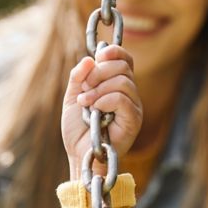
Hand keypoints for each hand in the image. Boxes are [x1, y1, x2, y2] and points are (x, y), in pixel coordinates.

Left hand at [61, 45, 141, 179]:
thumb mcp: (73, 97)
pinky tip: (94, 110)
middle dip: (99, 72)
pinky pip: (122, 99)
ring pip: (122, 81)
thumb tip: (90, 59)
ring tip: (85, 103)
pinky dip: (104, 100)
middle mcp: (129, 95)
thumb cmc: (77, 130)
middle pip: (123, 66)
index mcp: (117, 86)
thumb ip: (79, 77)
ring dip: (98, 89)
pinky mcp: (133, 120)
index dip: (114, 52)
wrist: (79, 155)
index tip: (98, 56)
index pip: (125, 59)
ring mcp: (133, 107)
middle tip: (84, 88)